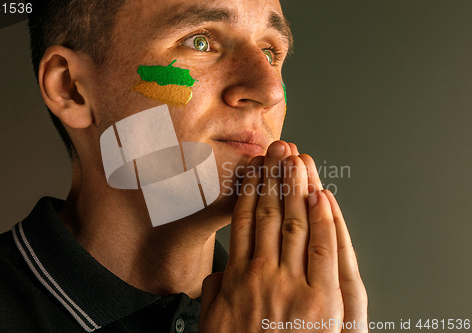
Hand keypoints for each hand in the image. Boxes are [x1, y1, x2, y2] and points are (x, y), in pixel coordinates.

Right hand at [199, 141, 367, 331]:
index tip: (253, 167)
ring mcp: (292, 286)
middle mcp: (262, 275)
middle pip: (267, 214)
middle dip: (273, 177)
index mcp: (235, 278)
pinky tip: (321, 196)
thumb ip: (215, 293)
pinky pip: (324, 251)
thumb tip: (220, 271)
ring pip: (295, 224)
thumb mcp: (212, 324)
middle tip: (277, 149)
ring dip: (297, 188)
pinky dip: (324, 221)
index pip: (242, 220)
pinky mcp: (321, 301)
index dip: (249, 189)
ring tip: (297, 160)